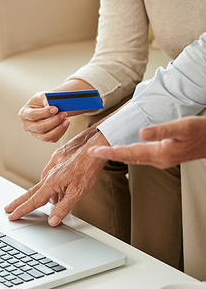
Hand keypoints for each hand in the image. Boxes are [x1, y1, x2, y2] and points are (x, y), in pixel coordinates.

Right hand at [4, 130, 108, 225]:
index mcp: (51, 183)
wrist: (93, 146)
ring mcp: (52, 166)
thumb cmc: (87, 168)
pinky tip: (57, 188)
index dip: (22, 210)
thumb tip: (52, 220)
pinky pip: (50, 175)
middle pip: (30, 192)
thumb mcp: (77, 193)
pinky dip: (50, 184)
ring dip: (39, 194)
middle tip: (8, 208)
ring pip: (42, 184)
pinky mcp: (57, 159)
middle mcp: (48, 175)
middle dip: (19, 202)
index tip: (12, 216)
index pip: (33, 201)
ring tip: (42, 203)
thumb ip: (63, 208)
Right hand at [18, 92, 69, 142]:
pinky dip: (61, 132)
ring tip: (66, 120)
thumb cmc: (42, 101)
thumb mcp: (42, 96)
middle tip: (63, 114)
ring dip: (58, 129)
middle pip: (40, 127)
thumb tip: (52, 106)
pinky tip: (65, 124)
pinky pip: (53, 139)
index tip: (56, 108)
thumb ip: (46, 99)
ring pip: (46, 136)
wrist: (47, 106)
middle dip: (54, 121)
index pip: (32, 115)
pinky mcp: (43, 138)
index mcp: (24, 114)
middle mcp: (27, 125)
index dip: (45, 113)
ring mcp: (34, 133)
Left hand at [88, 116, 205, 168]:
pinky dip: (129, 154)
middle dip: (109, 155)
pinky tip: (126, 150)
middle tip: (92, 152)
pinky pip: (141, 157)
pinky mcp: (165, 158)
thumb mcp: (181, 127)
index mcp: (160, 153)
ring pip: (134, 159)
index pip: (127, 153)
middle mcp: (158, 160)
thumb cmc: (200, 132)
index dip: (109, 152)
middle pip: (127, 158)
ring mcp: (162, 161)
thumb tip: (141, 133)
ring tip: (103, 151)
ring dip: (118, 155)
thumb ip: (160, 131)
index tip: (94, 152)